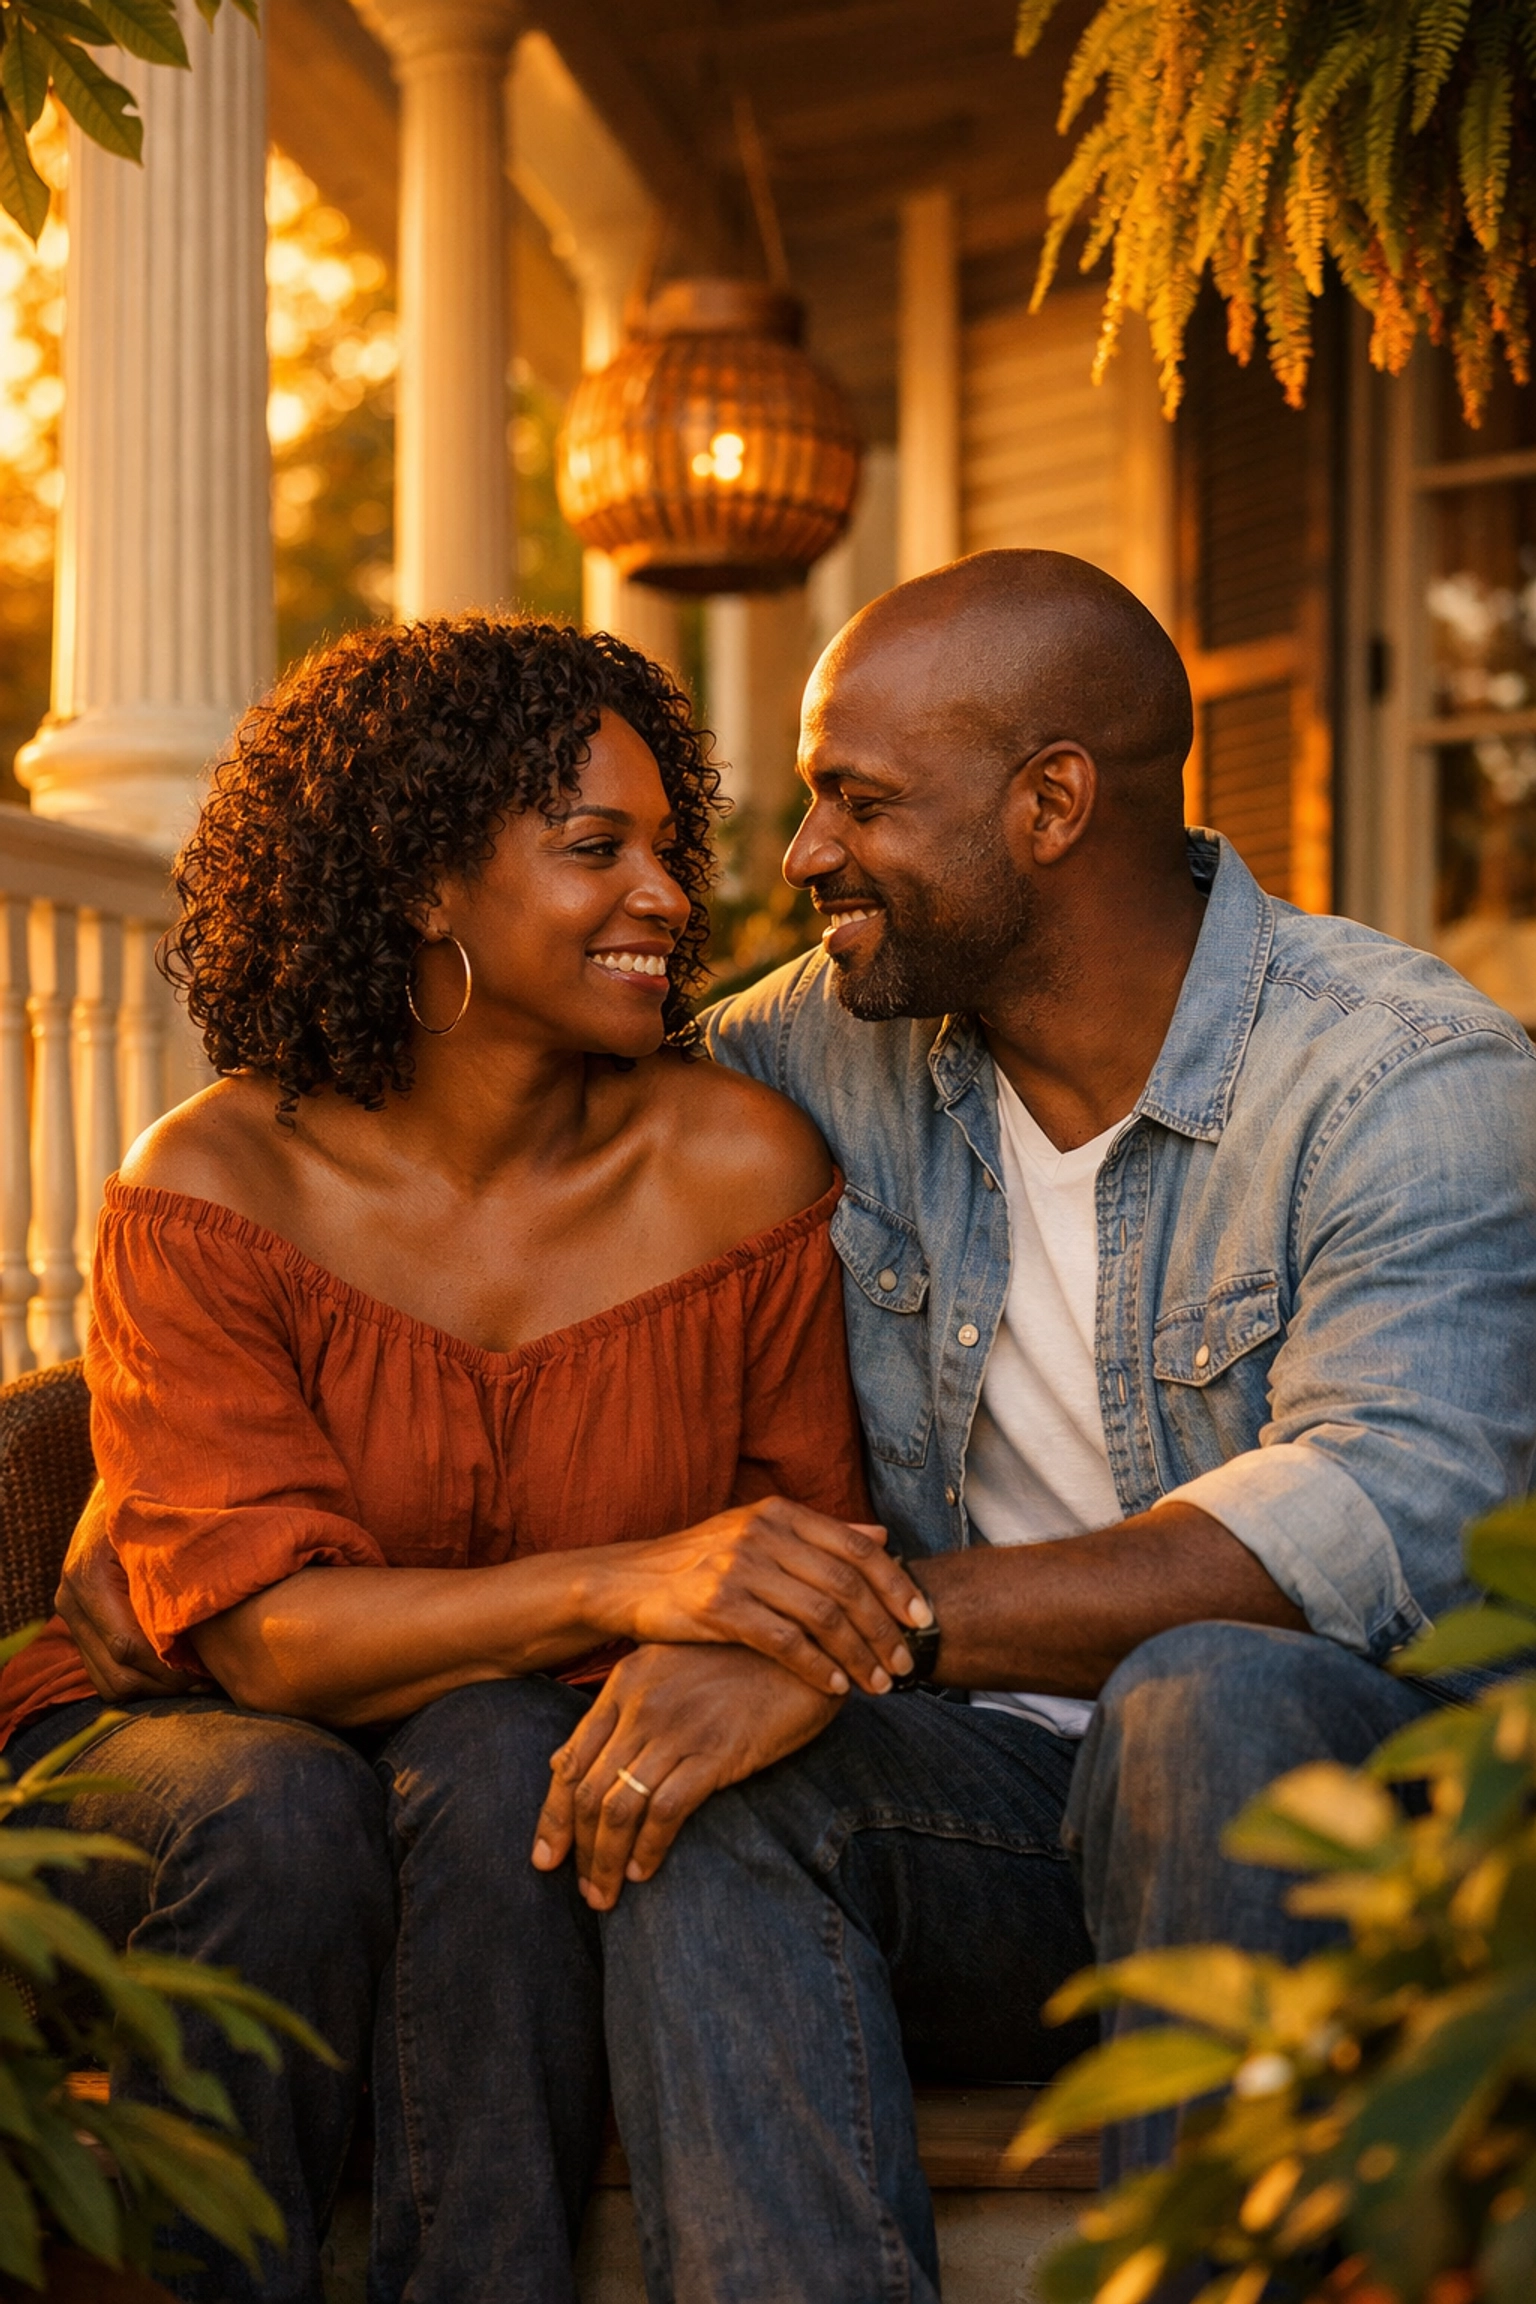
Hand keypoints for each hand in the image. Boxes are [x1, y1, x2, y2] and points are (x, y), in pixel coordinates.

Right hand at [56, 1483, 207, 1702]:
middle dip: (166, 1686)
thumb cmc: (158, 1498)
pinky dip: (143, 1679)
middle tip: (211, 1682)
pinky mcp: (82, 1621)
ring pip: (110, 1680)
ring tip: (200, 1680)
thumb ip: (176, 1574)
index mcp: (89, 1577)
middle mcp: (71, 1599)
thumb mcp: (167, 1528)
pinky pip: (107, 1670)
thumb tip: (207, 1622)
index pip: (127, 1646)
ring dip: (155, 1689)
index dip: (169, 1668)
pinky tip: (181, 1669)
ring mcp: (72, 1612)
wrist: (128, 1481)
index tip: (210, 1673)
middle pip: (116, 1672)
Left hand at [531, 1643, 839, 1910]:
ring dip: (606, 1860)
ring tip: (607, 1896)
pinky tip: (645, 1872)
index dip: (553, 1816)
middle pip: (588, 1791)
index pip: (570, 1761)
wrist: (804, 1651)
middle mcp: (641, 1704)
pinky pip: (665, 1811)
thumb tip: (565, 1761)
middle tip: (585, 1892)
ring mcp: (677, 1728)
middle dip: (579, 1850)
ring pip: (618, 1807)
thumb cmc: (739, 1666)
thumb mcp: (671, 1673)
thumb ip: (624, 1712)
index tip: (546, 1858)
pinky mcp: (715, 1752)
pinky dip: (648, 1849)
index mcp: (625, 1683)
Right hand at [591, 1499, 931, 1697]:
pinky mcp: (718, 1607)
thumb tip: (881, 1535)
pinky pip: (784, 1641)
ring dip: (857, 1654)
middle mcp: (764, 1534)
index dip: (896, 1584)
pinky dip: (816, 1667)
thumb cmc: (700, 1563)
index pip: (857, 1547)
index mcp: (780, 1514)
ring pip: (821, 1615)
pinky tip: (834, 1687)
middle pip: (846, 1584)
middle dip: (884, 1629)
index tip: (922, 1619)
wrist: (627, 1581)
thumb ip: (820, 1536)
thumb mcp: (759, 1535)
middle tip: (904, 1664)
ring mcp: (740, 1568)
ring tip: (877, 1684)